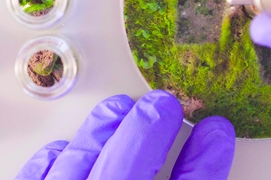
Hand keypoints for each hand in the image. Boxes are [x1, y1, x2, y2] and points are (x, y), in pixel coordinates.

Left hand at [15, 90, 234, 179]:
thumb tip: (207, 151)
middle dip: (149, 128)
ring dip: (102, 132)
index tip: (218, 131)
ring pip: (79, 166)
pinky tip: (63, 149)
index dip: (207, 162)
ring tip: (121, 108)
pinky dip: (51, 163)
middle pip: (128, 167)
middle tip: (164, 103)